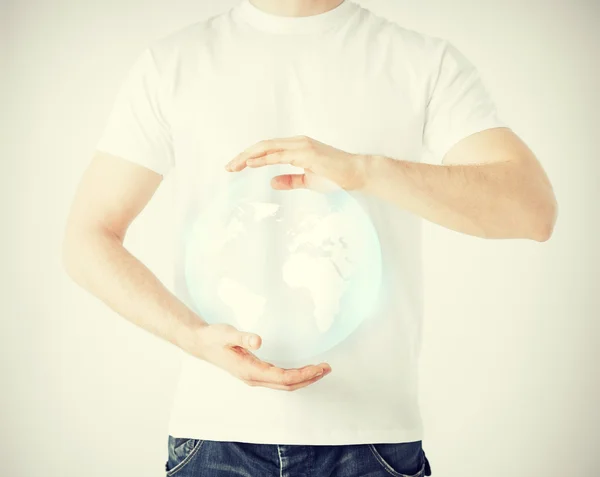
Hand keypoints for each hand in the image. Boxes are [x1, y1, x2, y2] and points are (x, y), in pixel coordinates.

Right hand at [187, 322, 331, 390]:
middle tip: (327, 368)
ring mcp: (254, 377)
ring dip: (304, 379)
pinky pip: (279, 380)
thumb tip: (258, 341)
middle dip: (309, 378)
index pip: (283, 378)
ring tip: (320, 370)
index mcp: (250, 371)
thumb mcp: (227, 333)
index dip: (303, 374)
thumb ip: (243, 338)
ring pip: (284, 385)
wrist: (201, 343)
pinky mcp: (255, 373)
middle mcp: (254, 378)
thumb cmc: (214, 338)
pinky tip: (302, 371)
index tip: (319, 367)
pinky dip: (294, 377)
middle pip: (287, 385)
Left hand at [225, 135, 367, 190]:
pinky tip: (250, 164)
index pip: (268, 149)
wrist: (357, 173)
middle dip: (243, 155)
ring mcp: (301, 145)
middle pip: (263, 145)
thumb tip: (271, 182)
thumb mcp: (308, 181)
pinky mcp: (306, 153)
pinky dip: (263, 159)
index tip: (236, 166)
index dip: (250, 156)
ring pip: (267, 147)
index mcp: (297, 147)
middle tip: (228, 167)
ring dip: (248, 156)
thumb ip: (290, 180)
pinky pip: (279, 155)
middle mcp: (297, 142)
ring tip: (233, 166)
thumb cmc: (336, 177)